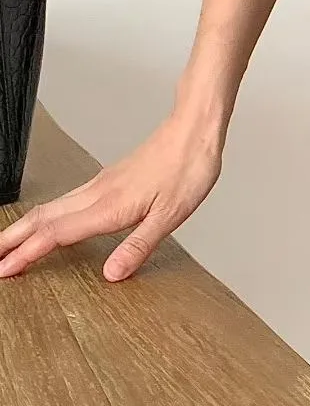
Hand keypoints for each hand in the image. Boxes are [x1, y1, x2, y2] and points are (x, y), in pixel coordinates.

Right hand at [0, 112, 224, 281]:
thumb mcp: (171, 214)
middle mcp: (98, 193)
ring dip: (26, 228)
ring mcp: (101, 184)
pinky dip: (47, 216)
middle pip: (43, 218)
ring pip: (52, 207)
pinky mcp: (109, 179)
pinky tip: (50, 222)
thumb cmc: (188, 167)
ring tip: (10, 245)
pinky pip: (66, 200)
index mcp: (108, 206)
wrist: (194, 130)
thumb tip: (111, 275)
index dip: (27, 254)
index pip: (56, 234)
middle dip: (13, 240)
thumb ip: (139, 245)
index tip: (4, 271)